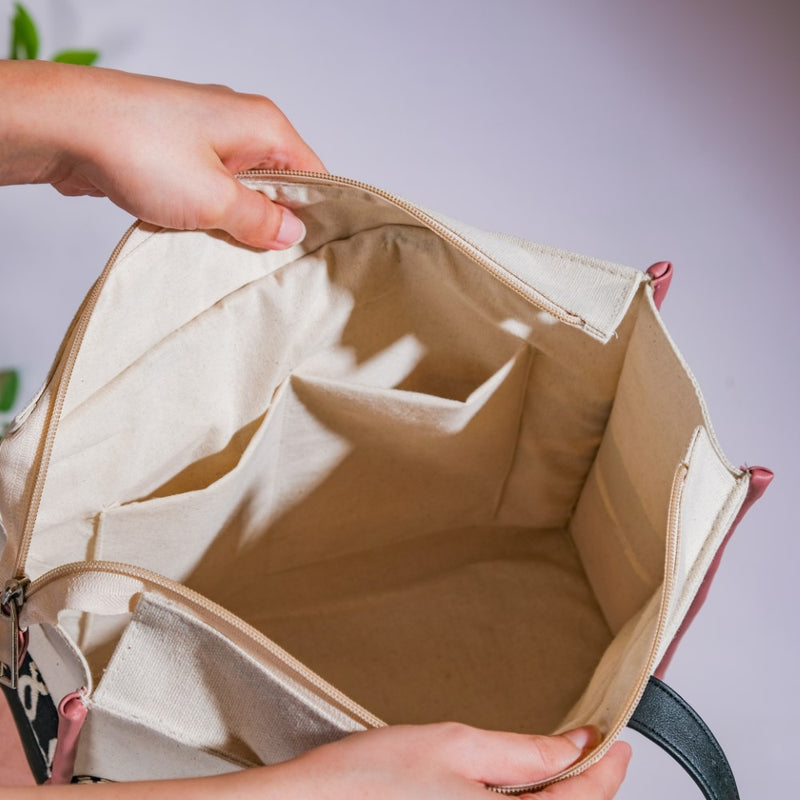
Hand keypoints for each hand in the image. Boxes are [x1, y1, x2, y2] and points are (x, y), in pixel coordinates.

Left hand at [0, 60, 323, 248]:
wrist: (64, 127)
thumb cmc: (140, 148)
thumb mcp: (215, 199)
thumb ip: (259, 221)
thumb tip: (290, 233)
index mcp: (263, 125)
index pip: (312, 174)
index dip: (314, 216)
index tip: (308, 252)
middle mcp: (239, 123)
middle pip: (277, 183)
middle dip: (271, 222)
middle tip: (266, 259)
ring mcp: (205, 135)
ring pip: (240, 189)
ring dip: (234, 220)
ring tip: (226, 248)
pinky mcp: (176, 150)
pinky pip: (208, 188)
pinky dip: (207, 213)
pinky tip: (197, 235)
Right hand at [234, 723, 631, 799]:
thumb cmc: (368, 782)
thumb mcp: (453, 747)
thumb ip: (524, 752)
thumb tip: (576, 746)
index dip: (606, 768)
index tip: (615, 739)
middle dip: (584, 787)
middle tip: (592, 747)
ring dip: (556, 799)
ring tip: (557, 763)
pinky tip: (515, 788)